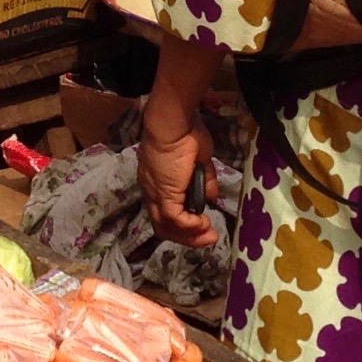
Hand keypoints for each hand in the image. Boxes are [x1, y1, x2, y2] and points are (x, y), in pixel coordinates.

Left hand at [139, 85, 219, 244]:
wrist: (173, 124)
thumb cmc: (186, 134)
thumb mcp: (200, 162)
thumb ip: (203, 181)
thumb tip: (210, 198)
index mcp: (156, 182)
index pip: (164, 213)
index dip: (182, 224)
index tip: (202, 225)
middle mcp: (151, 192)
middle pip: (163, 227)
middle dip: (187, 238)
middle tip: (209, 238)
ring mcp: (155, 195)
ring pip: (166, 228)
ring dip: (191, 236)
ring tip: (210, 235)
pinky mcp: (163, 196)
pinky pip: (176, 221)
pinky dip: (191, 226)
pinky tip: (205, 223)